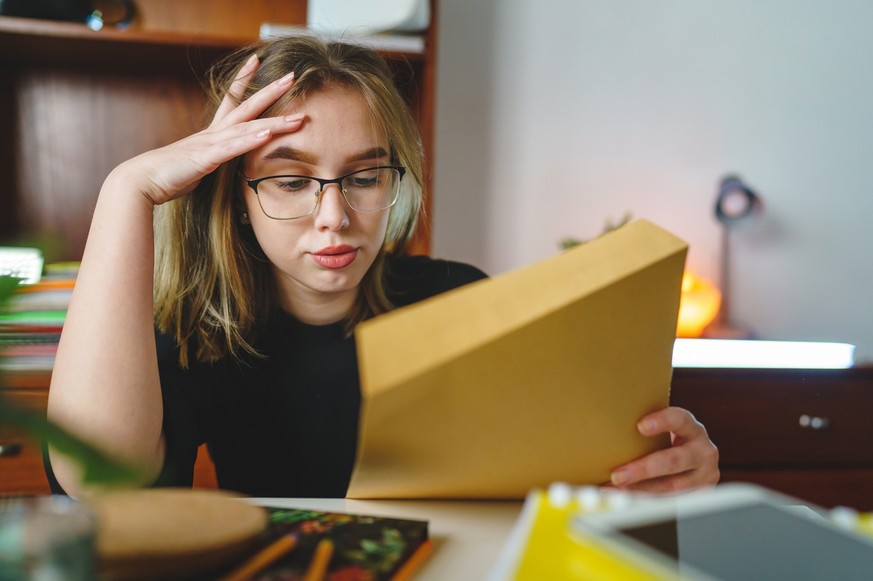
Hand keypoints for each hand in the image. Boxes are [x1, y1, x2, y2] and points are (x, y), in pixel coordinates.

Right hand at [114, 54, 303, 205]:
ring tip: (298, 116)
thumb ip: (211, 161)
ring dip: (275, 122)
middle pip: (247, 107)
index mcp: (211, 134)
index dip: (245, 81)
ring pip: (247, 128)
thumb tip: (219, 163)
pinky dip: (251, 140)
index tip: (258, 62)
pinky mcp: (206, 159)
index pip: (232, 101)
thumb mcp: (197, 166)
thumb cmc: (168, 176)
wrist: (141, 181)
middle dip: (271, 92)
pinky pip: (233, 148)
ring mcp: (210, 144)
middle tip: (292, 76)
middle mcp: (213, 133)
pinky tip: (267, 133)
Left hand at [609, 406, 718, 492]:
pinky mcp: (700, 495)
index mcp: (692, 428)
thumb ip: (644, 430)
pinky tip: (627, 499)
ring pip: (672, 486)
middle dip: (643, 469)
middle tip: (617, 475)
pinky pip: (672, 501)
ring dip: (641, 490)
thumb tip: (603, 429)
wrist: (696, 461)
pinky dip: (647, 501)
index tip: (640, 427)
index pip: (679, 419)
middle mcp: (703, 450)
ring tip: (615, 491)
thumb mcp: (664, 431)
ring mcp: (704, 475)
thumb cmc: (668, 441)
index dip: (662, 422)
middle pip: (674, 460)